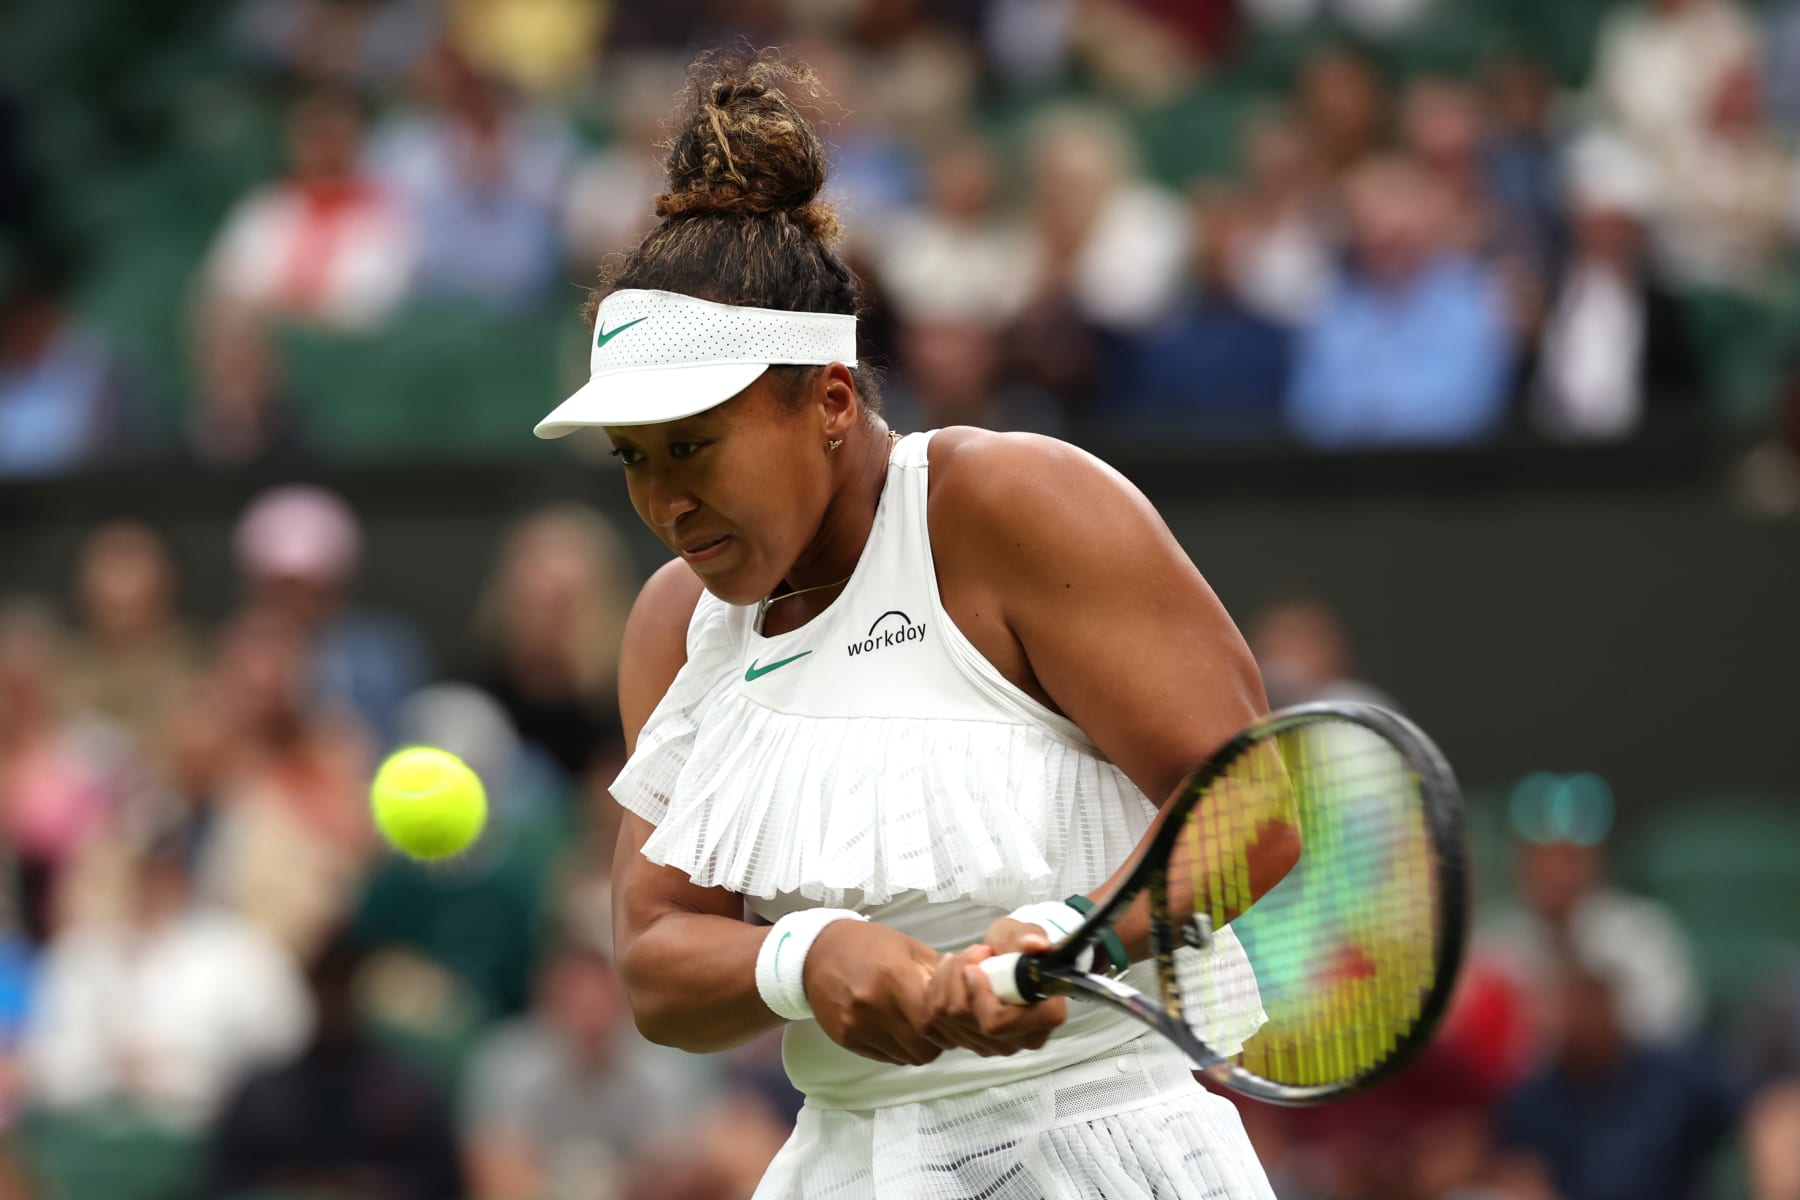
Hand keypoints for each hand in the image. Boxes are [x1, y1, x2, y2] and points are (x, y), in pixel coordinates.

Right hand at [803, 921, 949, 1066]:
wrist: (816, 952)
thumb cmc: (868, 945)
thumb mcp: (908, 948)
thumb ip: (939, 972)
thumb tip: (972, 985)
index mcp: (893, 978)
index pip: (932, 1021)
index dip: (949, 1025)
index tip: (953, 1017)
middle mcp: (872, 1007)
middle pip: (923, 1048)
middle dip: (938, 1041)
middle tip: (938, 1025)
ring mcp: (857, 1027)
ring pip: (906, 1058)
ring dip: (918, 1046)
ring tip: (915, 1025)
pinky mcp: (846, 1040)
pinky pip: (886, 1058)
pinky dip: (898, 1049)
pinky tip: (896, 1029)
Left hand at [922, 918, 1068, 1056]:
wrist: (1008, 960)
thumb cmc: (1020, 947)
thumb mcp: (1026, 934)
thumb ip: (1031, 937)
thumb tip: (1034, 944)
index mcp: (1045, 1017)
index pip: (998, 1022)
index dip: (979, 994)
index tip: (973, 967)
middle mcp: (1020, 1040)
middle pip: (967, 1019)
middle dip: (958, 979)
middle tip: (972, 953)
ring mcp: (993, 1046)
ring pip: (948, 1018)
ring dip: (946, 980)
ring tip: (961, 959)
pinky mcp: (969, 1043)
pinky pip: (935, 1022)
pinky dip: (935, 992)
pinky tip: (946, 973)